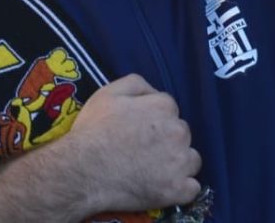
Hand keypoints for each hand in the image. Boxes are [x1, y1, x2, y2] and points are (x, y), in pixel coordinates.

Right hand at [59, 75, 199, 214]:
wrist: (82, 170)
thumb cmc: (93, 131)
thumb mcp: (109, 93)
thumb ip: (138, 84)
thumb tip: (154, 93)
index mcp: (164, 107)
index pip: (170, 111)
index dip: (154, 121)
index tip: (140, 132)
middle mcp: (178, 132)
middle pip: (181, 134)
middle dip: (167, 140)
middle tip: (144, 152)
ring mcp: (179, 163)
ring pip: (191, 160)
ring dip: (178, 163)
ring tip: (154, 171)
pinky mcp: (177, 190)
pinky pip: (192, 189)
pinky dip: (180, 189)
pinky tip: (163, 187)